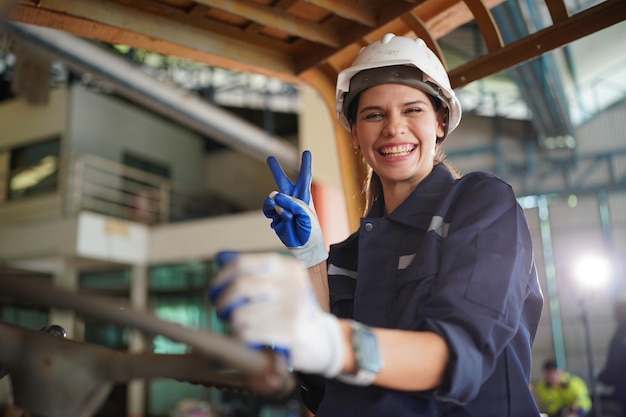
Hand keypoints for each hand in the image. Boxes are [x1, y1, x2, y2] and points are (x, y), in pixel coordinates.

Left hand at [209, 252, 343, 376]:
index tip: (214, 289)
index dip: (222, 276)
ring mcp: (293, 308)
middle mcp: (293, 284)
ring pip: (240, 314)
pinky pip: (248, 333)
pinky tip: (252, 336)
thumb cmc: (291, 309)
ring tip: (242, 325)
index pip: (243, 263)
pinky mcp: (290, 332)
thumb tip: (221, 257)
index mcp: (288, 268)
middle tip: (221, 310)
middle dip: (223, 300)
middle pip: (241, 286)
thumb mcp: (280, 284)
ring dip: (234, 322)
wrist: (320, 339)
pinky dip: (243, 336)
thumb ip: (253, 271)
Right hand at [263, 151, 327, 267]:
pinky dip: (272, 212)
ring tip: (287, 216)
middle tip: (270, 157)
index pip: (304, 176)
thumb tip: (274, 197)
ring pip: (272, 197)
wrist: (304, 247)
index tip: (307, 152)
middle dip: (276, 169)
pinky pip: (267, 208)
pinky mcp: (274, 216)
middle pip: (282, 180)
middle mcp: (292, 199)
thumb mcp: (306, 214)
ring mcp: (282, 207)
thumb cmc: (310, 230)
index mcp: (304, 196)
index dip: (306, 164)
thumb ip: (291, 203)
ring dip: (278, 206)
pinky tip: (278, 219)